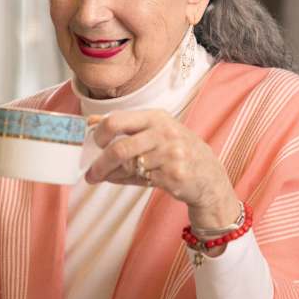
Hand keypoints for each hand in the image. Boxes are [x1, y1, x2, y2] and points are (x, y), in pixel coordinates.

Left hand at [85, 110, 238, 229]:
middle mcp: (164, 133)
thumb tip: (90, 121)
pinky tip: (123, 180)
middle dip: (100, 163)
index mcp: (156, 117)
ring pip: (128, 166)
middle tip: (91, 172)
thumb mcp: (154, 130)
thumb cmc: (175, 150)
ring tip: (104, 177)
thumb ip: (124, 125)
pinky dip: (124, 181)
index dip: (99, 134)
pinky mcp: (173, 175)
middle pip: (119, 148)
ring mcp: (171, 154)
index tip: (94, 143)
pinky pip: (139, 180)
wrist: (208, 175)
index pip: (117, 120)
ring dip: (111, 174)